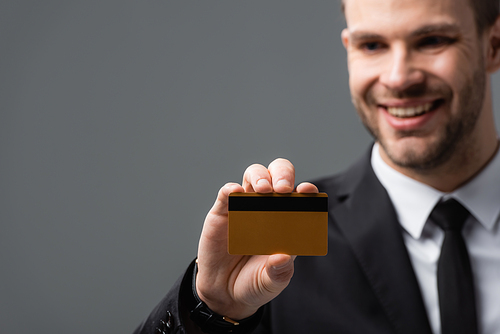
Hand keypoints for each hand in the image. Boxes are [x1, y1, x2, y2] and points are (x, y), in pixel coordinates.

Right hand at [195, 158, 317, 319]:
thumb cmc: (254, 282)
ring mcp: (245, 207)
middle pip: (277, 175)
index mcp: (287, 221)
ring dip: (260, 177)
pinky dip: (231, 189)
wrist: (224, 292)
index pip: (300, 196)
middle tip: (283, 190)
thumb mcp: (271, 282)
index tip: (308, 191)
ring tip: (263, 190)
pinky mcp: (222, 212)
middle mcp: (268, 208)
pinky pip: (226, 192)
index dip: (306, 190)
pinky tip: (235, 193)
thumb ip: (279, 272)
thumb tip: (283, 257)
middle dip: (282, 175)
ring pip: (254, 175)